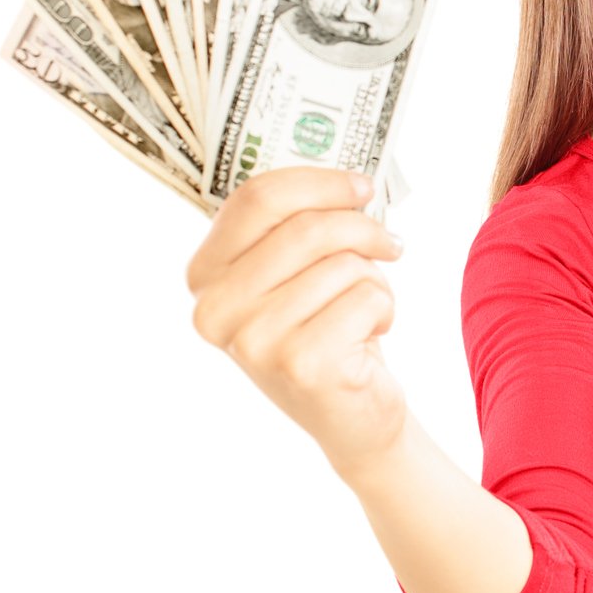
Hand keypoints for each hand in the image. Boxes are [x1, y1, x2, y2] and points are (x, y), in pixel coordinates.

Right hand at [185, 165, 408, 471]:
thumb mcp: (293, 276)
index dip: (319, 181)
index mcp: (204, 275)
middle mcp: (216, 310)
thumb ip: (295, 225)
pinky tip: (368, 338)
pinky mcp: (300, 365)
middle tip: (389, 244)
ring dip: (374, 280)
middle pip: (307, 227)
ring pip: (344, 263)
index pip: (257, 198)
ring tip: (363, 309)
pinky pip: (366, 297)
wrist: (351, 416)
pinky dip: (385, 309)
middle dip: (363, 229)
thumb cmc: (325, 329)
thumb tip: (348, 176)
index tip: (361, 186)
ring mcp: (253, 341)